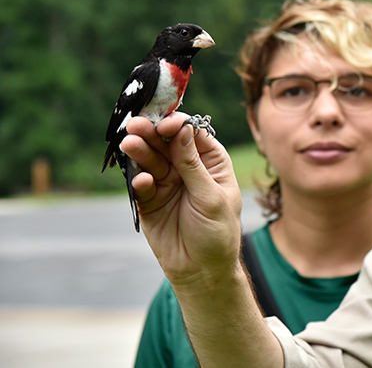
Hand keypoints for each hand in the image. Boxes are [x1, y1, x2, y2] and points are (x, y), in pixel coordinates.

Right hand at [120, 112, 242, 286]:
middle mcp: (187, 167)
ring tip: (130, 144)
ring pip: (150, 160)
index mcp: (211, 161)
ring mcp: (167, 182)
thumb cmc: (218, 233)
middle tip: (136, 126)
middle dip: (151, 133)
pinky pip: (140, 185)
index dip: (178, 126)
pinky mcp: (149, 201)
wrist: (202, 271)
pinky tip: (143, 181)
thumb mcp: (211, 198)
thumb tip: (183, 129)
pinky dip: (140, 180)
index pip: (192, 134)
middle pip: (165, 143)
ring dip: (140, 151)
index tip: (165, 124)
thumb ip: (193, 165)